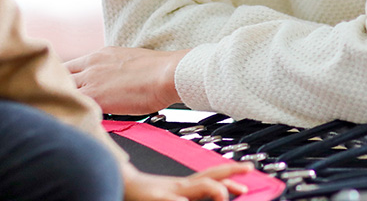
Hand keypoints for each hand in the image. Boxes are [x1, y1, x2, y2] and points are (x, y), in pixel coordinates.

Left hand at [65, 47, 186, 114]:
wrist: (167, 74)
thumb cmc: (157, 71)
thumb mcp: (128, 61)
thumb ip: (113, 70)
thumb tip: (113, 83)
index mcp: (99, 56)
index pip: (70, 66)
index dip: (63, 79)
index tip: (63, 90)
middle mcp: (91, 64)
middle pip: (60, 75)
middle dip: (55, 87)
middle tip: (54, 102)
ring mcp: (90, 80)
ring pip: (62, 89)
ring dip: (60, 100)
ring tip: (58, 114)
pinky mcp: (95, 96)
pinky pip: (72, 104)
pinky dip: (69, 111)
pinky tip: (68, 121)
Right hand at [122, 162, 251, 200]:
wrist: (118, 185)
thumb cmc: (143, 195)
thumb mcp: (169, 196)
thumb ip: (182, 196)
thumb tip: (204, 194)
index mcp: (184, 187)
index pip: (212, 176)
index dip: (231, 173)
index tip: (247, 170)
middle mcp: (180, 186)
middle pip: (210, 175)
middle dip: (231, 173)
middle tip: (248, 169)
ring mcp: (169, 191)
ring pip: (197, 186)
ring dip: (215, 190)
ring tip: (224, 195)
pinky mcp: (156, 198)